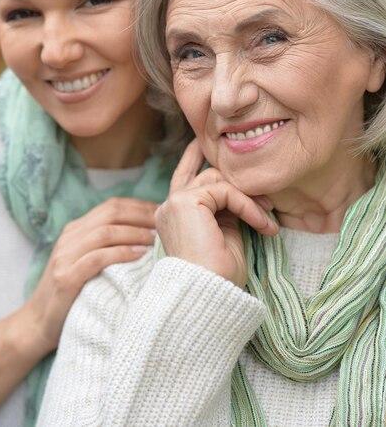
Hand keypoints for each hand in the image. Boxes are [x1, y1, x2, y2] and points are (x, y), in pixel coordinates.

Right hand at [21, 197, 156, 354]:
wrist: (38, 324)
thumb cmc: (74, 293)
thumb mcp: (88, 261)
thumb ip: (109, 245)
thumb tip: (151, 233)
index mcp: (76, 229)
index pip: (112, 206)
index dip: (139, 206)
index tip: (163, 213)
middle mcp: (69, 237)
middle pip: (111, 213)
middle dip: (141, 215)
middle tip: (164, 224)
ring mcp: (65, 256)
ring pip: (105, 232)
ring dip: (135, 232)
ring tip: (156, 239)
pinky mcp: (65, 277)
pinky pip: (96, 258)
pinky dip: (121, 253)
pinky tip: (139, 255)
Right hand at [155, 139, 277, 287]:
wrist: (209, 295)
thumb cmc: (219, 276)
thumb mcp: (225, 235)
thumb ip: (225, 210)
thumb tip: (238, 191)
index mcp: (175, 216)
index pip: (184, 178)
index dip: (192, 158)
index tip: (200, 144)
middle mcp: (170, 206)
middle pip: (208, 177)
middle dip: (240, 187)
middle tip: (268, 204)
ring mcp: (175, 202)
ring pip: (219, 181)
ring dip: (248, 199)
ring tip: (267, 220)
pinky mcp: (186, 201)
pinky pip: (226, 190)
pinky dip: (248, 205)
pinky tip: (261, 224)